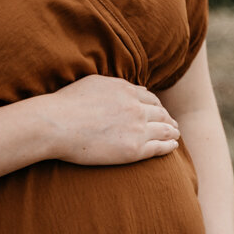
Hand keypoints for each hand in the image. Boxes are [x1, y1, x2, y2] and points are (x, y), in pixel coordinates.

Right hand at [43, 74, 179, 166]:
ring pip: (164, 129)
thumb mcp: (94, 83)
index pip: (150, 98)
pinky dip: (169, 146)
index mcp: (126, 90)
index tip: (159, 110)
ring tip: (175, 134)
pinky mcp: (134, 150)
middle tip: (173, 123)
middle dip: (168, 118)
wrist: (57, 125)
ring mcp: (137, 128)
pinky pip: (159, 148)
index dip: (157, 105)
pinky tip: (173, 147)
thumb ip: (116, 85)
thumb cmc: (67, 104)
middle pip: (161, 113)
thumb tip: (133, 89)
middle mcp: (136, 107)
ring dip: (172, 131)